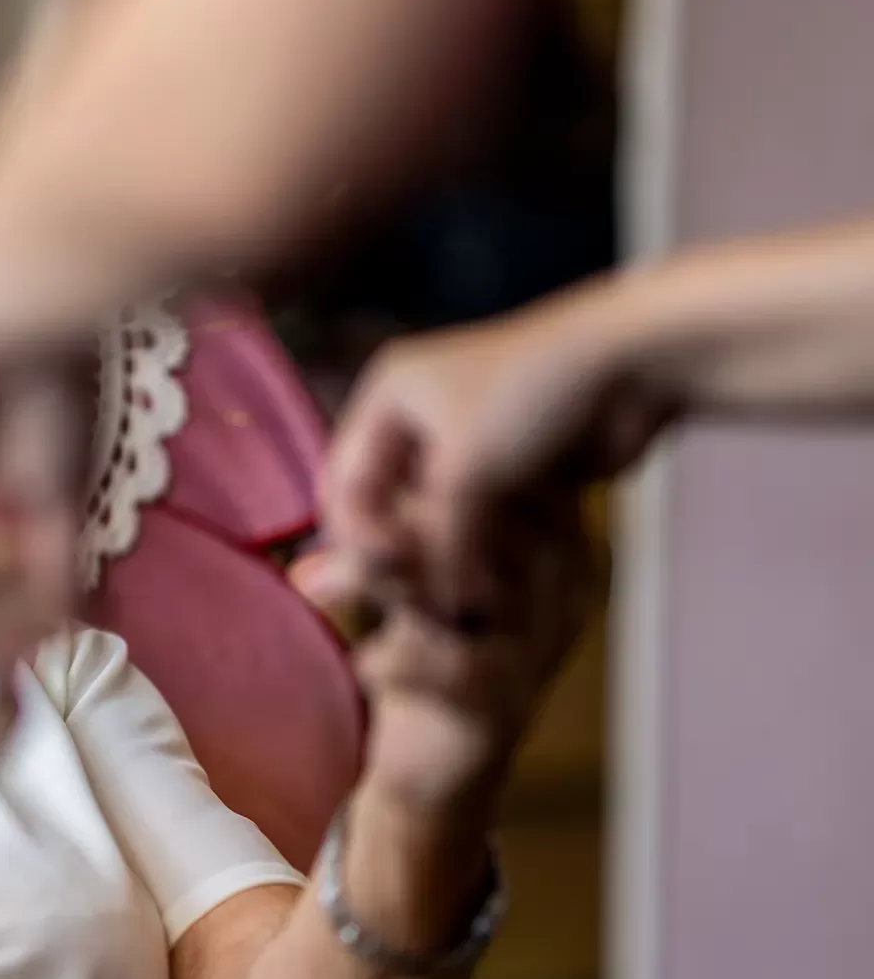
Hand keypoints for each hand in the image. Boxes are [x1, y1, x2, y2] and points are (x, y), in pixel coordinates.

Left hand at [301, 494, 598, 830]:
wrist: (434, 777)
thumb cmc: (429, 658)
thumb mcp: (422, 579)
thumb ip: (410, 526)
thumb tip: (359, 467)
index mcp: (553, 554)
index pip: (511, 485)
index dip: (438, 474)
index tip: (375, 481)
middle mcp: (559, 599)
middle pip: (491, 530)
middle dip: (405, 521)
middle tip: (338, 529)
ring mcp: (535, 656)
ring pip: (466, 591)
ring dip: (385, 581)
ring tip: (317, 584)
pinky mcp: (499, 711)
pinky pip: (447, 670)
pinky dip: (392, 663)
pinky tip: (363, 665)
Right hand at [324, 295, 674, 622]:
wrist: (635, 363)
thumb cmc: (532, 395)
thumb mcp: (466, 474)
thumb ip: (439, 547)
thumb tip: (442, 615)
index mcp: (389, 396)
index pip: (343, 482)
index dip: (354, 537)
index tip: (384, 579)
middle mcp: (419, 416)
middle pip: (386, 504)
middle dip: (399, 552)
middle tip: (418, 598)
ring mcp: (469, 441)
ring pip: (434, 519)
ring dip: (444, 558)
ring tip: (459, 597)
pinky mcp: (513, 465)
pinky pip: (480, 522)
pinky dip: (481, 551)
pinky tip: (493, 582)